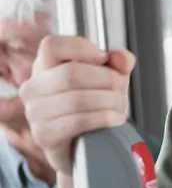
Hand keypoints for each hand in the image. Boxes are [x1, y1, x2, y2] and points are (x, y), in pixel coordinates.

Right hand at [20, 36, 133, 174]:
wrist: (86, 142)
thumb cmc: (94, 104)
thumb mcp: (109, 77)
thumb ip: (118, 63)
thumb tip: (121, 58)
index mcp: (45, 66)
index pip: (52, 45)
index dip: (81, 47)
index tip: (103, 57)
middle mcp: (33, 87)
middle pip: (71, 73)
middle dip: (106, 80)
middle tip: (120, 88)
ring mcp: (35, 113)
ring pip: (77, 99)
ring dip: (109, 101)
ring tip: (119, 105)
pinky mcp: (44, 135)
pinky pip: (77, 121)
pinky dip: (104, 118)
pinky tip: (114, 118)